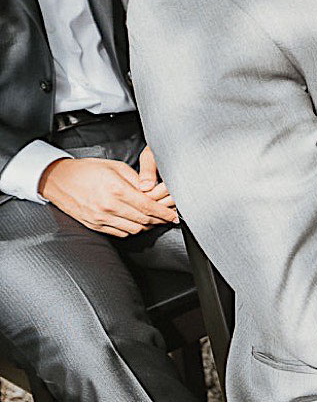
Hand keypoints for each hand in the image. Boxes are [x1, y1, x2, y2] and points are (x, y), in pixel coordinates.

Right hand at [38, 156, 177, 236]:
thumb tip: (154, 190)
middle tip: (167, 216)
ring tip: (154, 219)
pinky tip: (137, 222)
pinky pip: (120, 233)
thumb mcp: (116, 167)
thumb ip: (137, 180)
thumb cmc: (87, 170)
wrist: (59, 180)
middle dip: (159, 219)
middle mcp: (108, 206)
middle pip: (143, 220)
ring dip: (147, 226)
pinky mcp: (94, 225)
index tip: (173, 214)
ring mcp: (100, 218)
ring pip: (133, 229)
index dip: (164, 212)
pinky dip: (132, 230)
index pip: (148, 206)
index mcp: (116, 190)